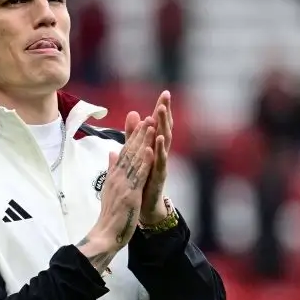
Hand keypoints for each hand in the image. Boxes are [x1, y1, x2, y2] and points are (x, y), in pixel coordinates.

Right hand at [80, 118, 154, 263]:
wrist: (106, 234)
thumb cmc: (110, 214)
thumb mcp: (110, 188)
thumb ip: (112, 169)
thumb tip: (112, 152)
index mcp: (115, 175)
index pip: (125, 151)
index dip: (133, 136)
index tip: (140, 120)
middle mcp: (118, 176)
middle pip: (130, 151)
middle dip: (139, 133)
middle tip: (148, 115)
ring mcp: (123, 184)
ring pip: (135, 159)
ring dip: (142, 141)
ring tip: (150, 125)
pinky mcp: (129, 194)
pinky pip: (138, 175)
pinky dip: (144, 162)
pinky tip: (150, 150)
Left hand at [125, 91, 172, 224]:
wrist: (145, 206)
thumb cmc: (143, 178)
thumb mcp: (137, 152)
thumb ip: (134, 134)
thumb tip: (134, 113)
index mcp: (155, 147)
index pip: (158, 124)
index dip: (161, 110)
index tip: (165, 93)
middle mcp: (161, 153)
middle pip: (164, 129)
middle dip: (165, 114)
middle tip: (165, 98)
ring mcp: (161, 165)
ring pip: (163, 144)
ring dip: (162, 128)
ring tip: (160, 114)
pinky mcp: (159, 177)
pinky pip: (160, 163)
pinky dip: (158, 152)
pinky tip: (156, 142)